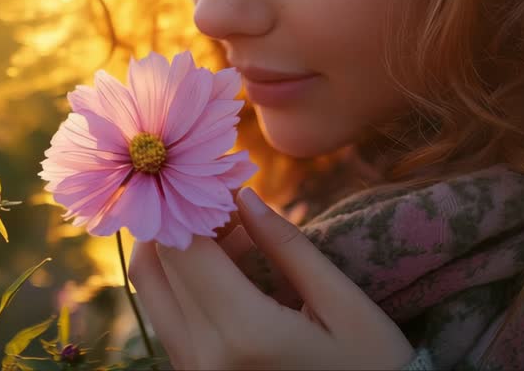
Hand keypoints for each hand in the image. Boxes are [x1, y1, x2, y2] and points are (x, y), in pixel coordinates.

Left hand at [128, 187, 414, 369]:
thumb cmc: (372, 368)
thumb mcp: (344, 305)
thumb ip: (289, 246)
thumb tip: (242, 195)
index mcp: (243, 333)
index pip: (184, 244)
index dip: (194, 197)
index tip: (225, 172)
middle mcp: (203, 355)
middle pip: (155, 262)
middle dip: (182, 216)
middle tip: (229, 196)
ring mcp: (192, 370)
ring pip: (150, 288)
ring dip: (179, 247)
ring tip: (236, 231)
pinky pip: (167, 313)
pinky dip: (186, 279)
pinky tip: (234, 266)